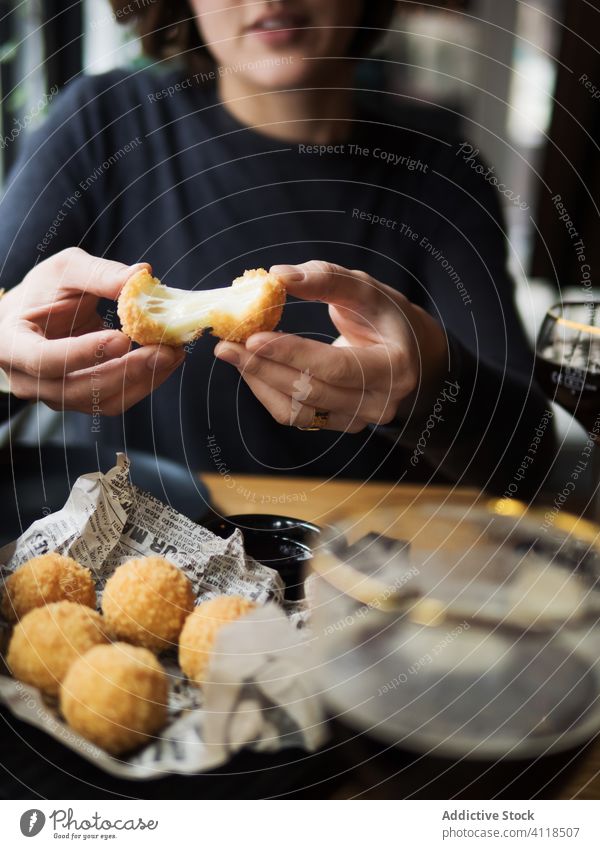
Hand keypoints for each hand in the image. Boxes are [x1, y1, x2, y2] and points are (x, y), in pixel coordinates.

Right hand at [0, 247, 184, 414]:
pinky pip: (117, 399)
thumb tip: (142, 275)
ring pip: (104, 400)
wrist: (34, 316)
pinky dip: (145, 381)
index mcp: (13, 345)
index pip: (45, 360)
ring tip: (174, 353)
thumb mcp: (65, 270)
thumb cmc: (42, 290)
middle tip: (165, 350)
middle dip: (127, 371)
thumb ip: (100, 274)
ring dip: (144, 379)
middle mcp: (31, 380)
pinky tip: (166, 360)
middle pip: (79, 389)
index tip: (121, 338)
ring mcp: (58, 396)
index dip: (83, 353)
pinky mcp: (84, 400)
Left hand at [214, 260, 446, 431]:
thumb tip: (278, 275)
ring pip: (297, 410)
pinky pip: (294, 416)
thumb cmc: (383, 316)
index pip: (337, 367)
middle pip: (311, 392)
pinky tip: (250, 367)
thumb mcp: (364, 289)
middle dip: (264, 366)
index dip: (292, 353)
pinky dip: (266, 391)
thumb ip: (325, 279)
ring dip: (259, 380)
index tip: (253, 336)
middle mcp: (379, 403)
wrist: (404, 351)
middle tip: (227, 343)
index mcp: (394, 368)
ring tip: (232, 352)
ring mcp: (358, 420)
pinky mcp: (337, 424)